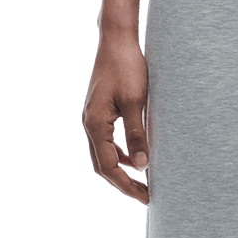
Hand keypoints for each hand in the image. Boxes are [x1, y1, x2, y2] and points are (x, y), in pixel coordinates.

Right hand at [84, 33, 150, 202]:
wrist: (118, 41)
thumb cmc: (128, 68)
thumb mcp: (135, 103)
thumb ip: (137, 135)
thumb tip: (143, 166)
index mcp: (96, 125)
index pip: (109, 166)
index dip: (127, 184)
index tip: (146, 196)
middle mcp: (90, 123)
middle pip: (103, 164)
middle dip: (124, 181)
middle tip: (146, 193)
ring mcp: (94, 117)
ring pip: (105, 152)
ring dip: (122, 167)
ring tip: (142, 179)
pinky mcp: (101, 110)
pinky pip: (108, 139)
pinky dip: (120, 151)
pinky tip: (135, 154)